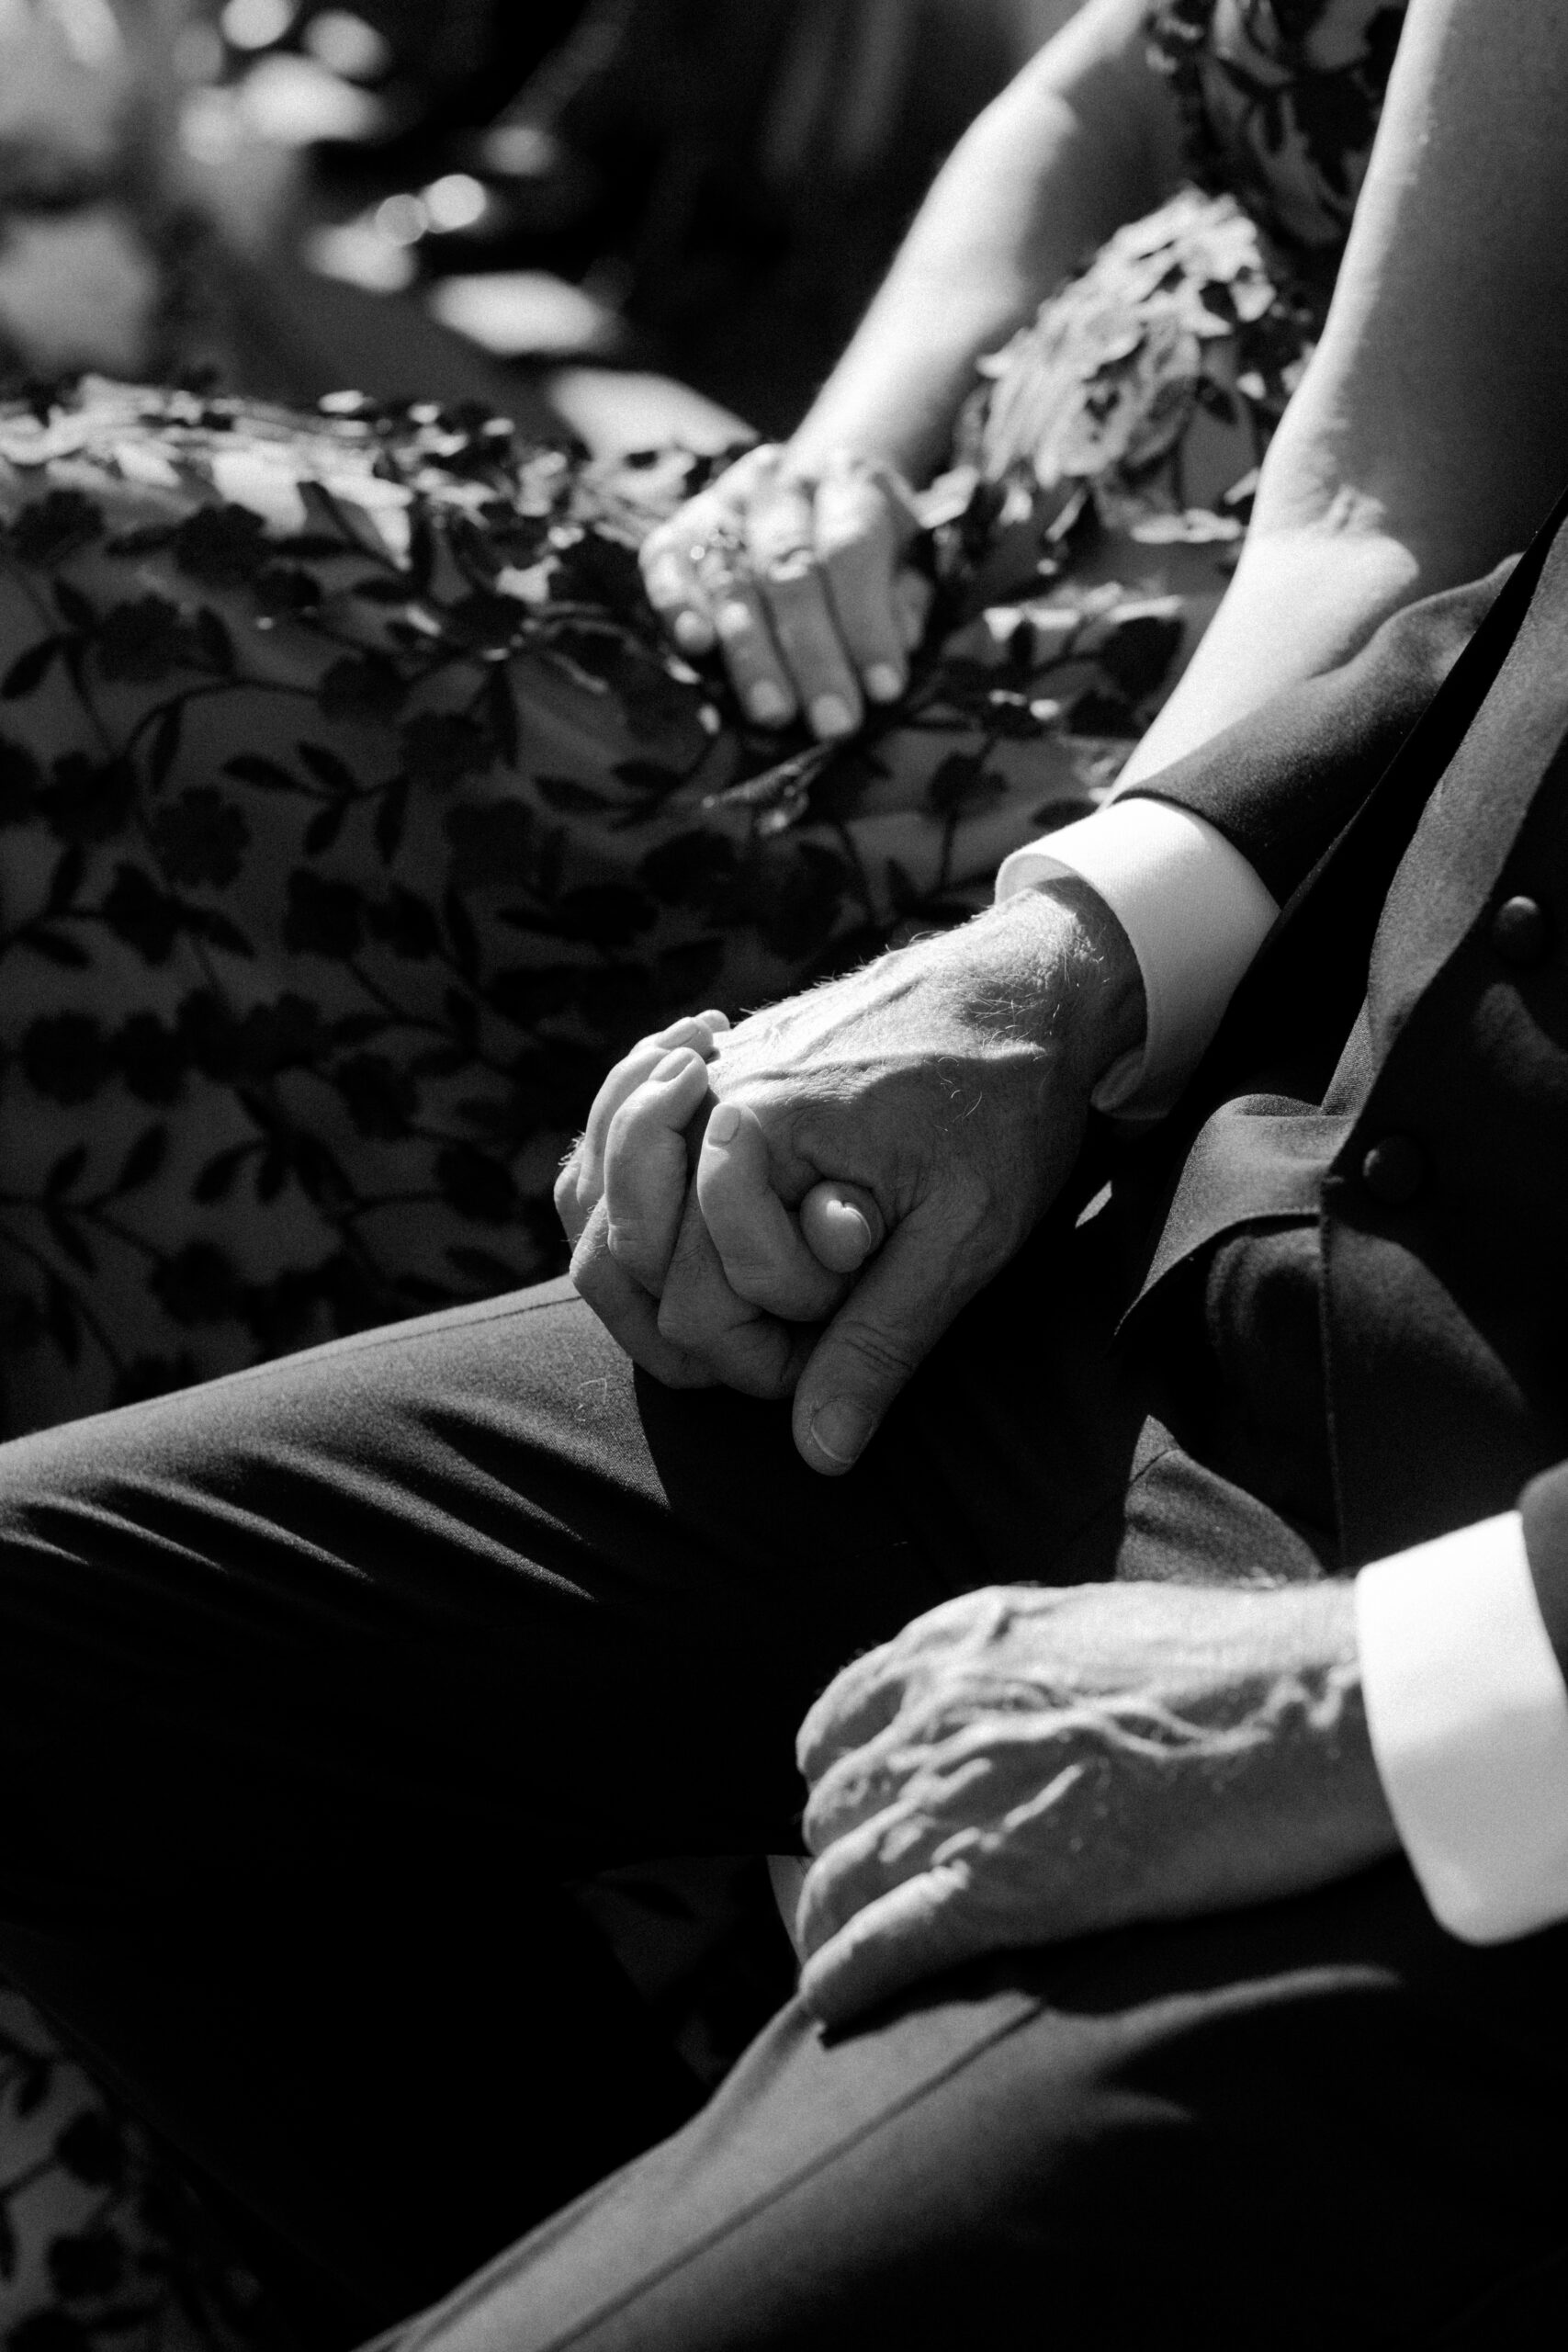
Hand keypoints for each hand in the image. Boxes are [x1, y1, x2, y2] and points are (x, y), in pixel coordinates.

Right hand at [560, 879, 1145, 1465]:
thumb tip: (817, 1455)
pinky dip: (632, 1204)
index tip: (849, 1332)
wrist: (1018, 989)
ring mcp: (693, 1081)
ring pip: (598, 1211)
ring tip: (760, 1288)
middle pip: (632, 1264)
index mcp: (750, 1129)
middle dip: (724, 1318)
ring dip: (665, 1273)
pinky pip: (609, 1155)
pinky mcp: (705, 1077)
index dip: (771, 1352)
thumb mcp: (964, 1235)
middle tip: (822, 1313)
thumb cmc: (1004, 1102)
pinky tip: (705, 1227)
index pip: (698, 1305)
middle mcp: (698, 1097)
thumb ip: (881, 1340)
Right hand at [639, 442, 930, 738]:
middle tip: (831, 722)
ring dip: (751, 653)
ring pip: (731, 579)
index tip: (883, 690)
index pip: (852, 549)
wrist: (807, 494)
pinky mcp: (675, 531)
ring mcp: (721, 505)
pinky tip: (696, 646)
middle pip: (789, 571)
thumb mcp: (905, 560)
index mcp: (847, 482)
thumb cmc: (864, 547)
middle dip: (813, 655)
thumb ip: (903, 598)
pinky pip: (666, 564)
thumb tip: (897, 643)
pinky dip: (677, 604)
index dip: (867, 623)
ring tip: (773, 713)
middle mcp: (779, 485)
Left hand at [791, 1578, 1396, 2027]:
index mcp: (967, 1639)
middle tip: (867, 1901)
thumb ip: (1034, 1664)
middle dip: (842, 1855)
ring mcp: (962, 1794)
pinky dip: (843, 1979)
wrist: (1318, 1702)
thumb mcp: (1101, 1625)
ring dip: (829, 1925)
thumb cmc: (1248, 1667)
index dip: (844, 1777)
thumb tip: (1031, 1705)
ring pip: (839, 1877)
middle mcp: (942, 1707)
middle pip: (835, 1805)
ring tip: (839, 1963)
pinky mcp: (1000, 1883)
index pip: (843, 1717)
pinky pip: (880, 1941)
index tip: (861, 1813)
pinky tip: (833, 2004)